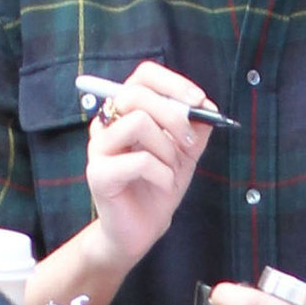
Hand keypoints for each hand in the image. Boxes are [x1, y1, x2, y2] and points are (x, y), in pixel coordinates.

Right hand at [84, 61, 213, 268]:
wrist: (142, 229)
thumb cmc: (159, 184)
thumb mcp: (185, 151)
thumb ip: (195, 126)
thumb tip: (206, 106)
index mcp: (126, 111)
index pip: (143, 75)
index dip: (173, 83)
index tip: (198, 102)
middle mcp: (106, 124)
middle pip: (136, 94)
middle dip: (174, 117)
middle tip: (190, 144)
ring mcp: (98, 149)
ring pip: (137, 123)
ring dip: (167, 149)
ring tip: (171, 170)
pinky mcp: (98, 175)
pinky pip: (139, 160)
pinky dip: (163, 174)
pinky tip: (164, 186)